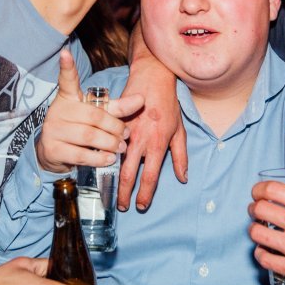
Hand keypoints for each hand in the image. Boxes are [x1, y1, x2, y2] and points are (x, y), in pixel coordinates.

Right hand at [36, 50, 142, 173]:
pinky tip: (109, 158)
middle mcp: (59, 111)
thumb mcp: (97, 113)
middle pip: (94, 116)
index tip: (65, 53)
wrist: (54, 152)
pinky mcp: (52, 149)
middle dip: (115, 127)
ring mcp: (53, 129)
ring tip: (121, 148)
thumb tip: (142, 98)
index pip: (67, 80)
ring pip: (88, 136)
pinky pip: (80, 155)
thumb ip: (118, 107)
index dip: (66, 67)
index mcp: (69, 97)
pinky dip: (98, 158)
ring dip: (110, 144)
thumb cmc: (80, 127)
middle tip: (126, 135)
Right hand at [119, 53, 186, 210]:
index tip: (141, 206)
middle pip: (128, 174)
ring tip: (111, 192)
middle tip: (122, 206)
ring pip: (114, 161)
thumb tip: (183, 178)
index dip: (145, 194)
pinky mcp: (114, 124)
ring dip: (112, 179)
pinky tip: (101, 168)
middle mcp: (140, 141)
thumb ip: (181, 156)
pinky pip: (108, 145)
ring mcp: (124, 133)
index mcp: (158, 144)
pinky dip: (104, 158)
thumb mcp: (180, 131)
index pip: (150, 176)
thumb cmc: (168, 105)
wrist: (151, 78)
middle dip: (123, 193)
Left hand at [248, 181, 284, 284]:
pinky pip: (265, 259)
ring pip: (258, 234)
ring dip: (255, 230)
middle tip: (256, 211)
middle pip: (260, 210)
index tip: (258, 193)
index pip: (272, 190)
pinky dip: (260, 253)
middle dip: (254, 208)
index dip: (259, 189)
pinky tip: (265, 251)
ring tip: (259, 230)